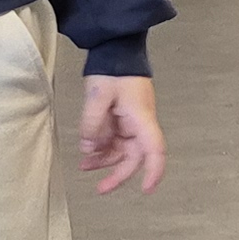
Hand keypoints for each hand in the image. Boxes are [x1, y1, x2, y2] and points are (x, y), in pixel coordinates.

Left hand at [79, 75, 163, 194]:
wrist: (116, 49)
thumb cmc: (112, 70)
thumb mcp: (98, 95)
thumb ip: (92, 123)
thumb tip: (89, 148)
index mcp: (141, 118)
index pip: (154, 150)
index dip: (154, 172)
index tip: (146, 190)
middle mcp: (140, 124)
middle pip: (135, 157)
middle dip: (118, 175)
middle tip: (100, 189)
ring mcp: (131, 122)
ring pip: (121, 151)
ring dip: (105, 161)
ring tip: (84, 166)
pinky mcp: (121, 119)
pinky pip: (114, 140)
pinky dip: (101, 148)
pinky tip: (87, 152)